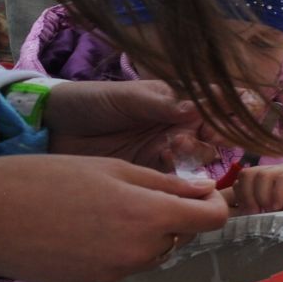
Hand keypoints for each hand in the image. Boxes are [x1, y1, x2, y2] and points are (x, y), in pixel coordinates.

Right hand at [0, 155, 226, 281]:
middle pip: (178, 237)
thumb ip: (164, 185)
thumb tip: (205, 191)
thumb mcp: (111, 168)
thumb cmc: (45, 178)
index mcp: (150, 217)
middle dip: (169, 217)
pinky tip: (78, 230)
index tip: (204, 195)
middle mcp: (139, 253)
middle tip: (135, 193)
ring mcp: (114, 274)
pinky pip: (117, 266)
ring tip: (99, 209)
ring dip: (140, 234)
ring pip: (149, 253)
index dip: (214, 205)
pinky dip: (110, 249)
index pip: (212, 220)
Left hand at [44, 80, 205, 169]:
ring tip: (171, 151)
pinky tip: (167, 174)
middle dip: (212, 139)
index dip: (228, 113)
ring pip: (200, 161)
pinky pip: (177, 183)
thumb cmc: (91, 102)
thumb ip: (161, 104)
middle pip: (215, 137)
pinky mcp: (152, 176)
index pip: (217, 105)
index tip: (220, 120)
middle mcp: (179, 127)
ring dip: (195, 159)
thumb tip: (197, 108)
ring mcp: (167, 153)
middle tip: (191, 138)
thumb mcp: (126, 98)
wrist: (54, 129)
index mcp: (178, 101)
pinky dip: (179, 183)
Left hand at [227, 163, 282, 215]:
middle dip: (247, 196)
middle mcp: (278, 172)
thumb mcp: (282, 215)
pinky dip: (277, 193)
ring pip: (264, 174)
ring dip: (261, 195)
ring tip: (270, 210)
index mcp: (269, 181)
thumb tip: (242, 221)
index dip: (240, 196)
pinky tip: (280, 206)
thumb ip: (265, 214)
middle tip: (255, 213)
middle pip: (248, 173)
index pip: (243, 179)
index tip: (247, 215)